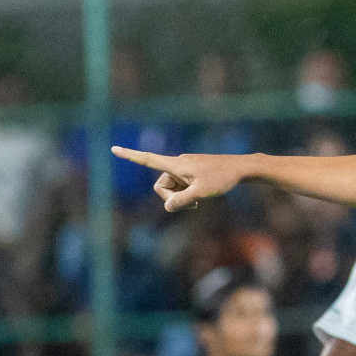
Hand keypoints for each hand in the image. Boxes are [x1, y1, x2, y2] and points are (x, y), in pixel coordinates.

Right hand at [111, 148, 247, 210]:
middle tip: (191, 205)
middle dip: (171, 198)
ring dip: (181, 198)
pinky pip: (182, 185)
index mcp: (176, 165)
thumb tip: (167, 206)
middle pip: (161, 185)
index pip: (148, 159)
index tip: (114, 149)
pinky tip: (201, 197)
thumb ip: (182, 200)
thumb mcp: (201, 193)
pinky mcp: (194, 171)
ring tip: (198, 202)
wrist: (241, 168)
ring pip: (173, 187)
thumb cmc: (222, 179)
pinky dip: (187, 194)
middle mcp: (178, 164)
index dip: (130, 156)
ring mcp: (186, 167)